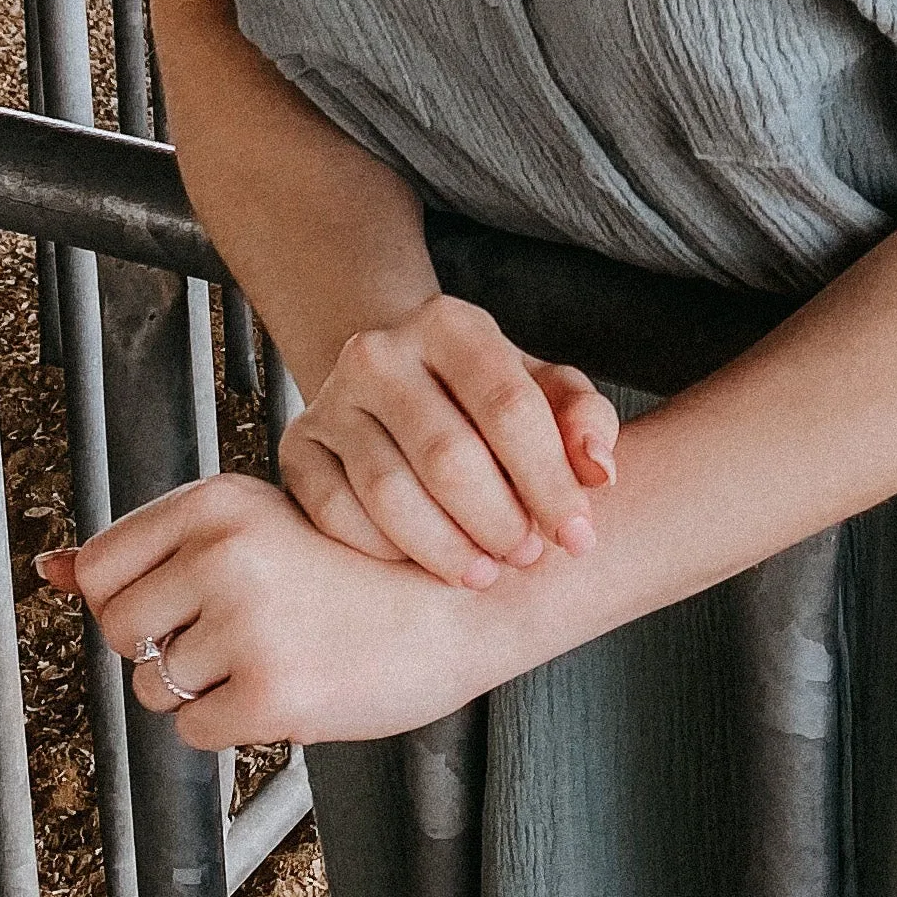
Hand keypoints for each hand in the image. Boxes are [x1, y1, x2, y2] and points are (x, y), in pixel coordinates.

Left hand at [37, 473, 489, 747]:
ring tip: (276, 651)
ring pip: (155, 687)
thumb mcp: (255, 527)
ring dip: (203, 688)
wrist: (462, 604)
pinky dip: (233, 723)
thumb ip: (153, 548)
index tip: (189, 596)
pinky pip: (196, 731)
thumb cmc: (353, 566)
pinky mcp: (272, 690)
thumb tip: (45, 570)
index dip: (134, 596)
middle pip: (119, 631)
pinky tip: (290, 684)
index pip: (99, 568)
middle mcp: (224, 553)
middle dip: (163, 646)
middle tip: (239, 631)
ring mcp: (247, 623)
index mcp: (217, 501)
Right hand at [279, 290, 618, 586]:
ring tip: (484, 572)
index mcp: (450, 324)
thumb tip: (599, 474)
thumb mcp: (544, 390)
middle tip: (526, 557)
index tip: (577, 536)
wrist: (395, 382)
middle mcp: (380, 353)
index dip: (549, 481)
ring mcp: (329, 399)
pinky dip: (386, 552)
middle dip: (498, 520)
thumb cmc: (485, 395)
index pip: (508, 406)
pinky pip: (336, 514)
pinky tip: (423, 566)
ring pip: (388, 492)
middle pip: (447, 455)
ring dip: (445, 548)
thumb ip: (584, 422)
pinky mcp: (297, 446)